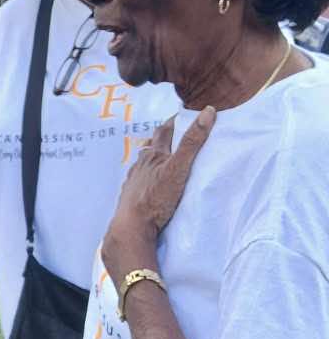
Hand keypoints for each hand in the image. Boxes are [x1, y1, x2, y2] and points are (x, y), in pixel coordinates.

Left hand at [103, 108, 214, 287]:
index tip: (186, 113)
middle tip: (174, 132)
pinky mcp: (130, 196)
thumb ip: (192, 142)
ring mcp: (133, 180)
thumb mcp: (179, 168)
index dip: (175, 120)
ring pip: (142, 163)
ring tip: (162, 156)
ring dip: (152, 157)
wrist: (132, 226)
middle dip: (163, 137)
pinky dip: (145, 176)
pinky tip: (148, 182)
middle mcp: (140, 165)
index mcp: (153, 155)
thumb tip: (207, 112)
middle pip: (152, 145)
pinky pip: (137, 181)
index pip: (165, 130)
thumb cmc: (155, 198)